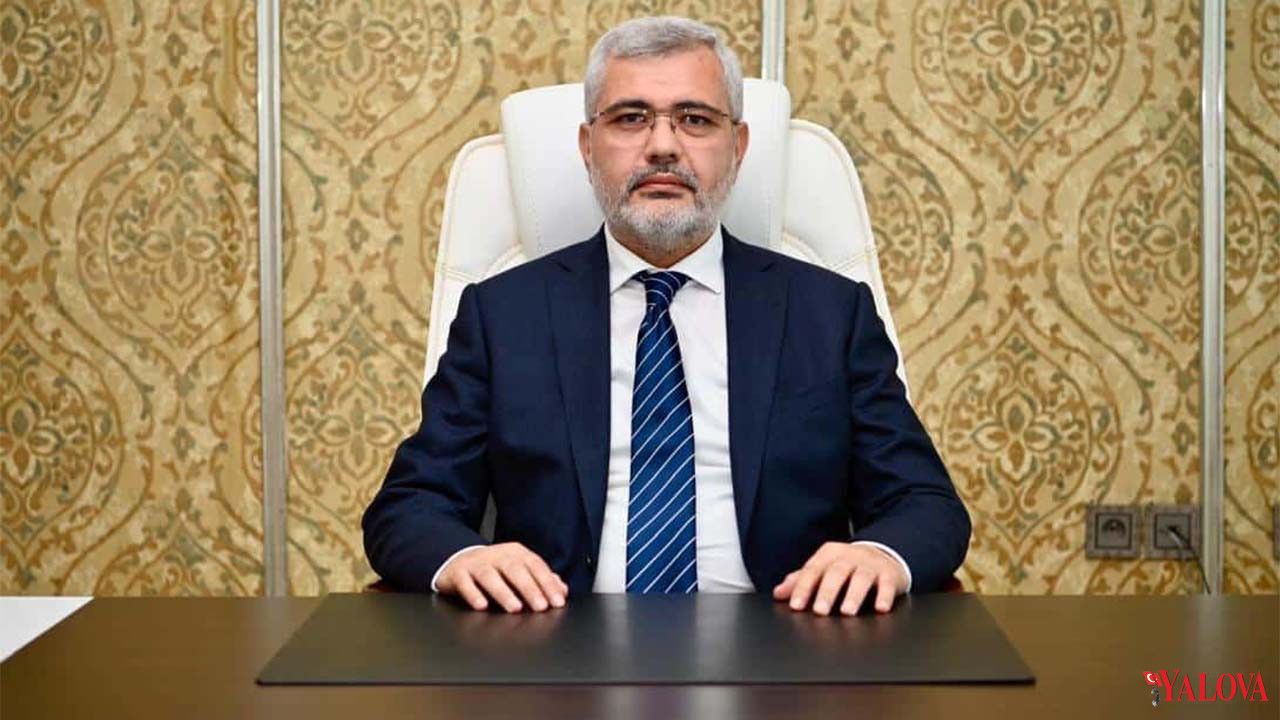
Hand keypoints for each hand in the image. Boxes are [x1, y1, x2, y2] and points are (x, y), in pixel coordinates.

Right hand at [436, 542, 567, 612]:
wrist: (458, 560)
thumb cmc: (495, 569)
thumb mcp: (519, 570)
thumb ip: (540, 580)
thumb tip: (562, 590)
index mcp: (516, 553)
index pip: (535, 566)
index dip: (548, 583)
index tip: (557, 601)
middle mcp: (497, 555)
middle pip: (515, 569)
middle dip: (530, 589)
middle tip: (541, 607)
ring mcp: (476, 563)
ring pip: (490, 576)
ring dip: (504, 592)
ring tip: (515, 608)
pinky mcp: (457, 573)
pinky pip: (465, 583)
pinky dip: (473, 594)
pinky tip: (481, 606)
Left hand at [772, 542, 907, 615]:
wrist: (882, 554)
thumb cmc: (847, 566)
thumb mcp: (823, 568)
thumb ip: (801, 580)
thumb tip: (778, 593)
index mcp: (828, 555)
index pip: (812, 570)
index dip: (802, 588)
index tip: (796, 605)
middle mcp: (849, 557)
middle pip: (836, 573)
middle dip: (827, 592)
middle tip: (820, 610)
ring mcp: (870, 564)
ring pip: (861, 578)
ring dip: (854, 595)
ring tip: (847, 611)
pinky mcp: (889, 574)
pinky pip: (887, 584)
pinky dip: (884, 596)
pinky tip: (880, 608)